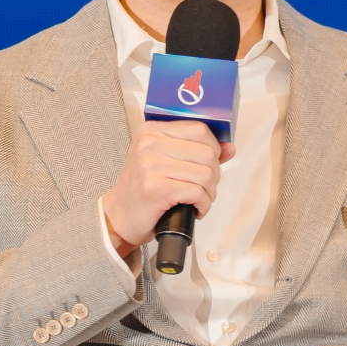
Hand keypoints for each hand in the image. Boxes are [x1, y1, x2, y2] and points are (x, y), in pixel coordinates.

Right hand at [101, 120, 235, 256]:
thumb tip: (229, 148)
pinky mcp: (156, 188)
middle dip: (214, 175)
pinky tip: (194, 208)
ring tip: (197, 199)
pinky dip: (203, 205)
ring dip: (209, 193)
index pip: (200, 128)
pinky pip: (197, 193)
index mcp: (152, 131)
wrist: (118, 217)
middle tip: (203, 187)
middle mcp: (150, 144)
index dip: (214, 148)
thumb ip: (196, 150)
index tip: (210, 162)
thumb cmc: (141, 190)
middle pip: (207, 152)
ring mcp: (151, 165)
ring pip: (206, 174)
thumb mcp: (164, 161)